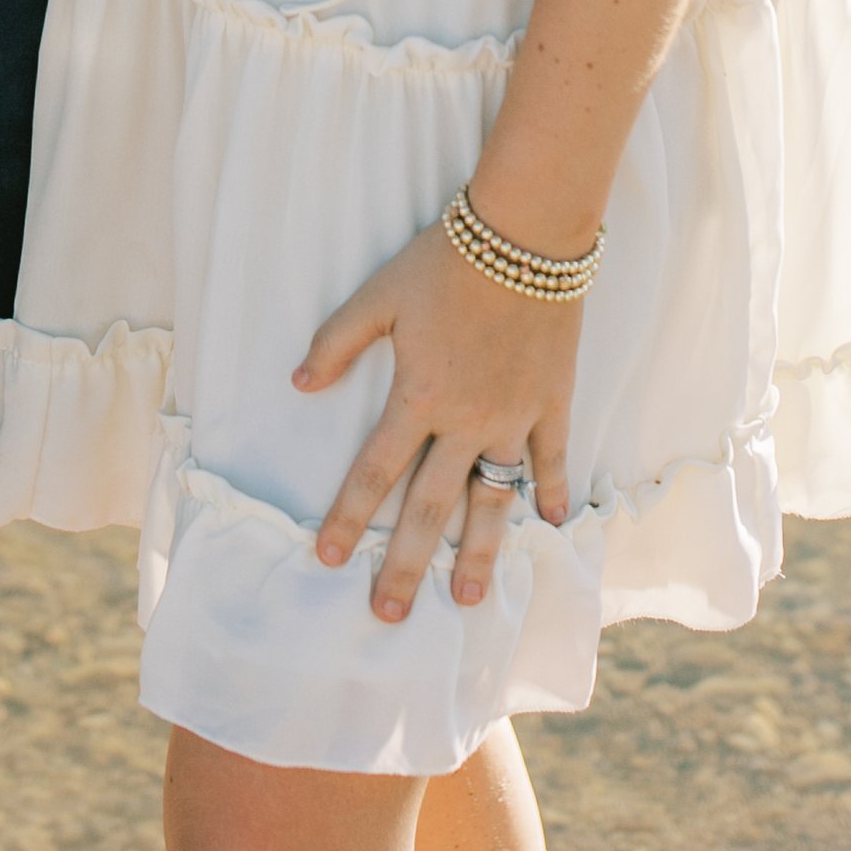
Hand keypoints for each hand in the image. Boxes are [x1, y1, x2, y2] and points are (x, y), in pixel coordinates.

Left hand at [295, 221, 578, 620]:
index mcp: (419, 397)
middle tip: (389, 615)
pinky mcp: (552, 400)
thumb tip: (298, 384)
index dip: (348, 516)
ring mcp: (514, 416)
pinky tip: (547, 523)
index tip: (327, 559)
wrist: (524, 234)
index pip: (375, 471)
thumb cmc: (445, 262)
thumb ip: (338, 343)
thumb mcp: (379, 295)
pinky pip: (550, 457)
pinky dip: (549, 490)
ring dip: (479, 553)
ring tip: (467, 599)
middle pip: (430, 507)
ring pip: (493, 500)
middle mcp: (466, 421)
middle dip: (406, 565)